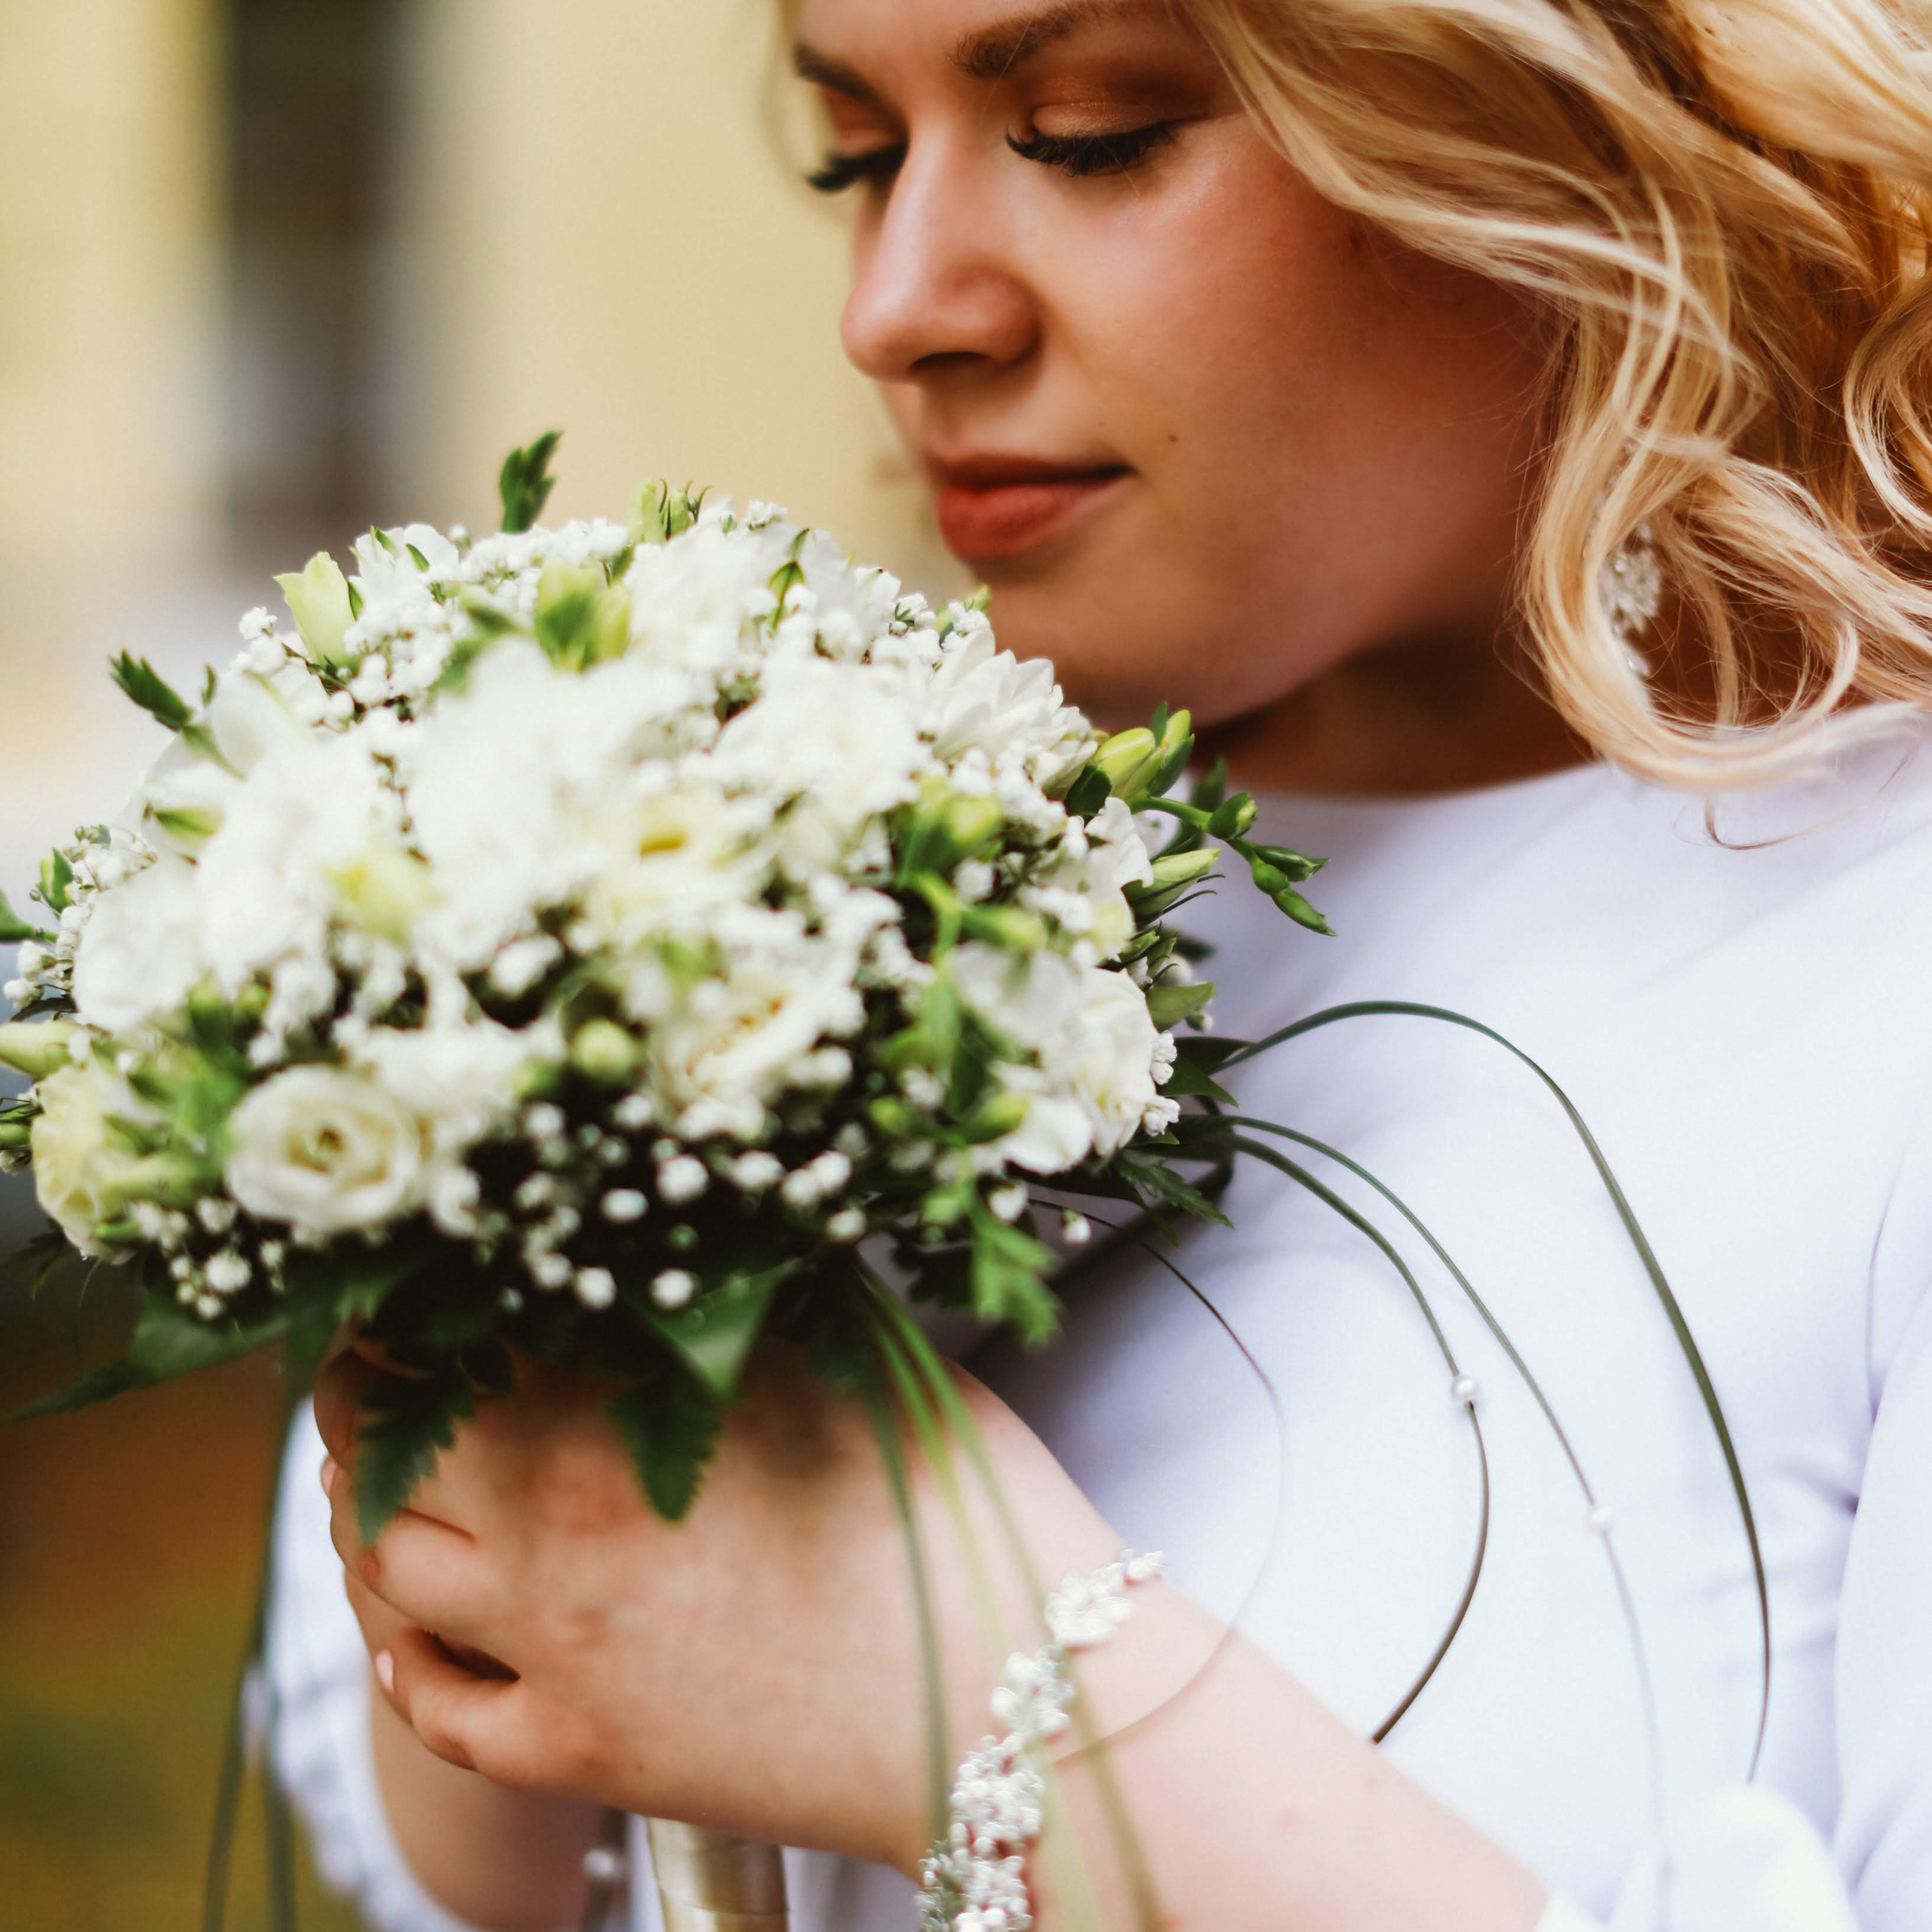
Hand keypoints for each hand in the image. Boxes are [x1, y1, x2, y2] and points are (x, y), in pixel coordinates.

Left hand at [314, 1341, 1130, 1873]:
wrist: (1011, 1703)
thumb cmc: (957, 1511)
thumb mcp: (851, 1364)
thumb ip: (739, 1307)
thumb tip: (673, 1252)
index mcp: (618, 1415)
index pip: (451, 1335)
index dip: (410, 1301)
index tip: (409, 1285)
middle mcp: (556, 1531)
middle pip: (387, 1446)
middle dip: (364, 1398)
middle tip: (377, 1373)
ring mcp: (559, 1654)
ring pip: (390, 1573)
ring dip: (374, 1517)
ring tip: (391, 1484)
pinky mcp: (584, 1757)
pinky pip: (443, 1715)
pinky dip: (411, 1664)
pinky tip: (416, 1636)